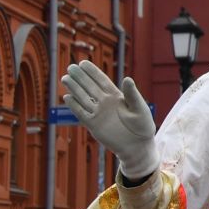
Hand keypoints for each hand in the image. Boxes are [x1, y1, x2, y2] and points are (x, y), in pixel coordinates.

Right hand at [60, 61, 157, 179]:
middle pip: (90, 87)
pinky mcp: (93, 125)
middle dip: (80, 77)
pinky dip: (74, 106)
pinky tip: (67, 97)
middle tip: (70, 67)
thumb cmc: (142, 126)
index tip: (83, 62)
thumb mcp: (140, 108)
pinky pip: (82, 114)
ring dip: (74, 89)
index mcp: (117, 96)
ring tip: (65, 78)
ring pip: (84, 98)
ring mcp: (99, 114)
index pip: (102, 81)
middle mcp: (106, 103)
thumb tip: (127, 78)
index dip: (93, 72)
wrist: (137, 146)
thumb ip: (132, 94)